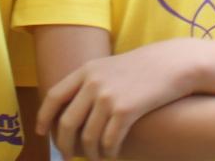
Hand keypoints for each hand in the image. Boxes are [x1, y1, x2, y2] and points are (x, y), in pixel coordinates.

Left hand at [40, 41, 201, 160]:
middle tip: (67, 156)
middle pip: (67, 122)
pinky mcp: (125, 111)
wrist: (172, 63)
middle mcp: (93, 83)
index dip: (44, 117)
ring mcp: (108, 97)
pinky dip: (109, 152)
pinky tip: (113, 153)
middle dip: (64, 144)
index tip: (41, 133)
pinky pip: (109, 141)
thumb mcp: (111, 67)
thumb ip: (90, 83)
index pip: (54, 96)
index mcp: (86, 70)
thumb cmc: (143, 68)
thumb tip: (72, 109)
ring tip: (96, 157)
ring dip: (90, 153)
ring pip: (88, 137)